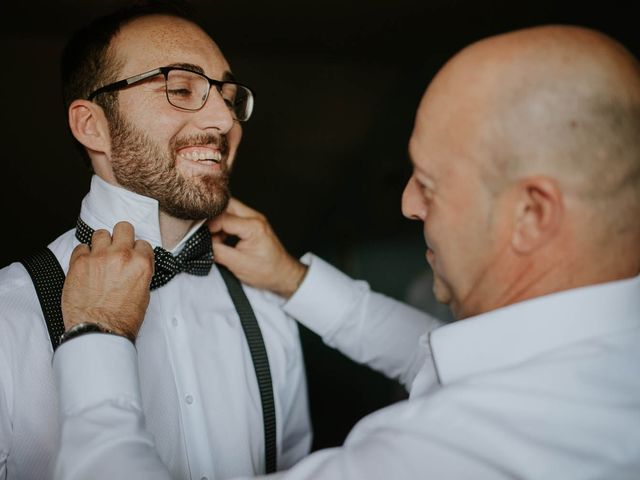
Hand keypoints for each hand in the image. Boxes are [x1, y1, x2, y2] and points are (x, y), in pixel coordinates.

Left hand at [61, 221, 154, 340]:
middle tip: (117, 248)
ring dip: (101, 243)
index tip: (132, 257)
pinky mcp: (79, 262)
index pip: (142, 243)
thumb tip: (134, 267)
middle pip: (123, 228)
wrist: (98, 331)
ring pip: (101, 233)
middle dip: (121, 237)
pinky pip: (81, 247)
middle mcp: (121, 256)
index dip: (137, 251)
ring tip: (99, 256)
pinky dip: (83, 254)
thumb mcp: (143, 295)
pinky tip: (86, 266)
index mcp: (141, 264)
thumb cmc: (122, 319)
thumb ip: (140, 274)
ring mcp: (99, 257)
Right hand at [208, 198, 307, 297]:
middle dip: (211, 217)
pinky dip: (223, 225)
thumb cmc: (266, 271)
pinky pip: (233, 217)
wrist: (283, 275)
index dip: (208, 226)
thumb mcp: (238, 264)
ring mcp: (254, 219)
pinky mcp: (252, 224)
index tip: (197, 235)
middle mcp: (255, 218)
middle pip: (226, 205)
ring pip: (229, 209)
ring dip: (217, 221)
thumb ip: (218, 251)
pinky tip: (219, 238)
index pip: (223, 218)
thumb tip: (200, 243)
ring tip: (211, 237)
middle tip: (200, 231)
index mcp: (253, 226)